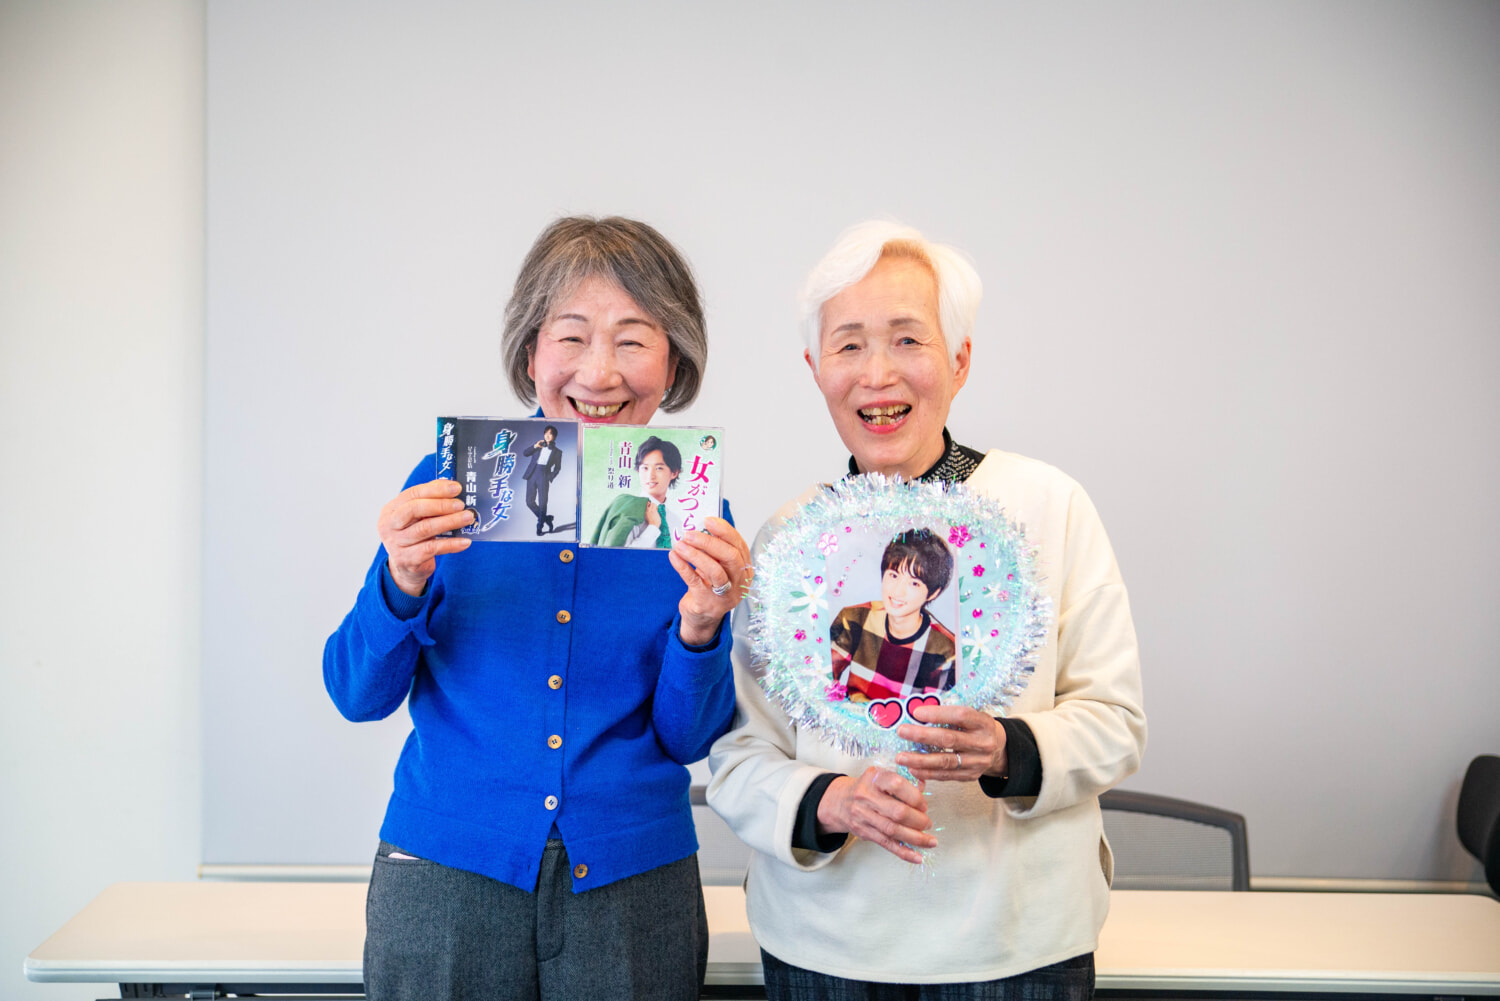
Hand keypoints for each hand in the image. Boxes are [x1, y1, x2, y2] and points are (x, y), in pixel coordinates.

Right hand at [377, 478, 475, 596]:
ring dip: (450, 522)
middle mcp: (389, 526)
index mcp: (391, 510)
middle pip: (414, 509)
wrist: (406, 568)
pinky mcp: (407, 560)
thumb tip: (450, 486)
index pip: (412, 494)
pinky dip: (451, 544)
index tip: (456, 488)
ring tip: (467, 518)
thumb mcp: (417, 518)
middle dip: (441, 505)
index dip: (436, 490)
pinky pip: (432, 549)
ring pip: (425, 528)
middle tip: (461, 504)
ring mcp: (396, 544)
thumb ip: (430, 501)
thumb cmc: (415, 536)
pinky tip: (465, 541)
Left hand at [669, 517, 751, 645]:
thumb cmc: (710, 587)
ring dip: (696, 554)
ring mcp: (725, 595)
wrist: (702, 618)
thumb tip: (700, 528)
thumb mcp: (718, 567)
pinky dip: (683, 567)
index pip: (739, 545)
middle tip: (690, 533)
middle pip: (730, 557)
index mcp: (745, 569)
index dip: (725, 531)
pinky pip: (695, 582)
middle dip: (709, 542)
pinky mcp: (707, 603)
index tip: (708, 520)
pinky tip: (674, 557)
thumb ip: (715, 551)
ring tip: (680, 544)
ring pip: (715, 570)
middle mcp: (740, 582)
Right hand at [817, 767, 933, 862]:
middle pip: (896, 811)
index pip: (896, 784)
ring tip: (930, 841)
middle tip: (927, 823)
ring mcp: (864, 816)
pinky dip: (904, 852)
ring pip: (893, 830)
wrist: (840, 802)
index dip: (914, 796)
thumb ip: (903, 780)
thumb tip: (923, 786)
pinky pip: (886, 844)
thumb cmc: (867, 788)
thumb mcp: (881, 776)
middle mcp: (866, 796)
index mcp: (874, 778)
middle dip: (917, 820)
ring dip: (915, 838)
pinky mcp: (864, 832)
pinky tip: (917, 857)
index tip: (923, 805)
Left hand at [894, 704, 1008, 782]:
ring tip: (901, 757)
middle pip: (949, 739)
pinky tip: (913, 769)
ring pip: (946, 761)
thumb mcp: (972, 716)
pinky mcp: (971, 776)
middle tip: (901, 732)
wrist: (998, 749)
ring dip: (920, 760)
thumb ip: (949, 715)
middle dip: (922, 736)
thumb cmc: (976, 728)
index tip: (916, 712)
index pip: (960, 716)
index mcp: (983, 722)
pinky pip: (946, 775)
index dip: (938, 714)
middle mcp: (983, 743)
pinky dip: (928, 773)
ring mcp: (978, 762)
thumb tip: (916, 713)